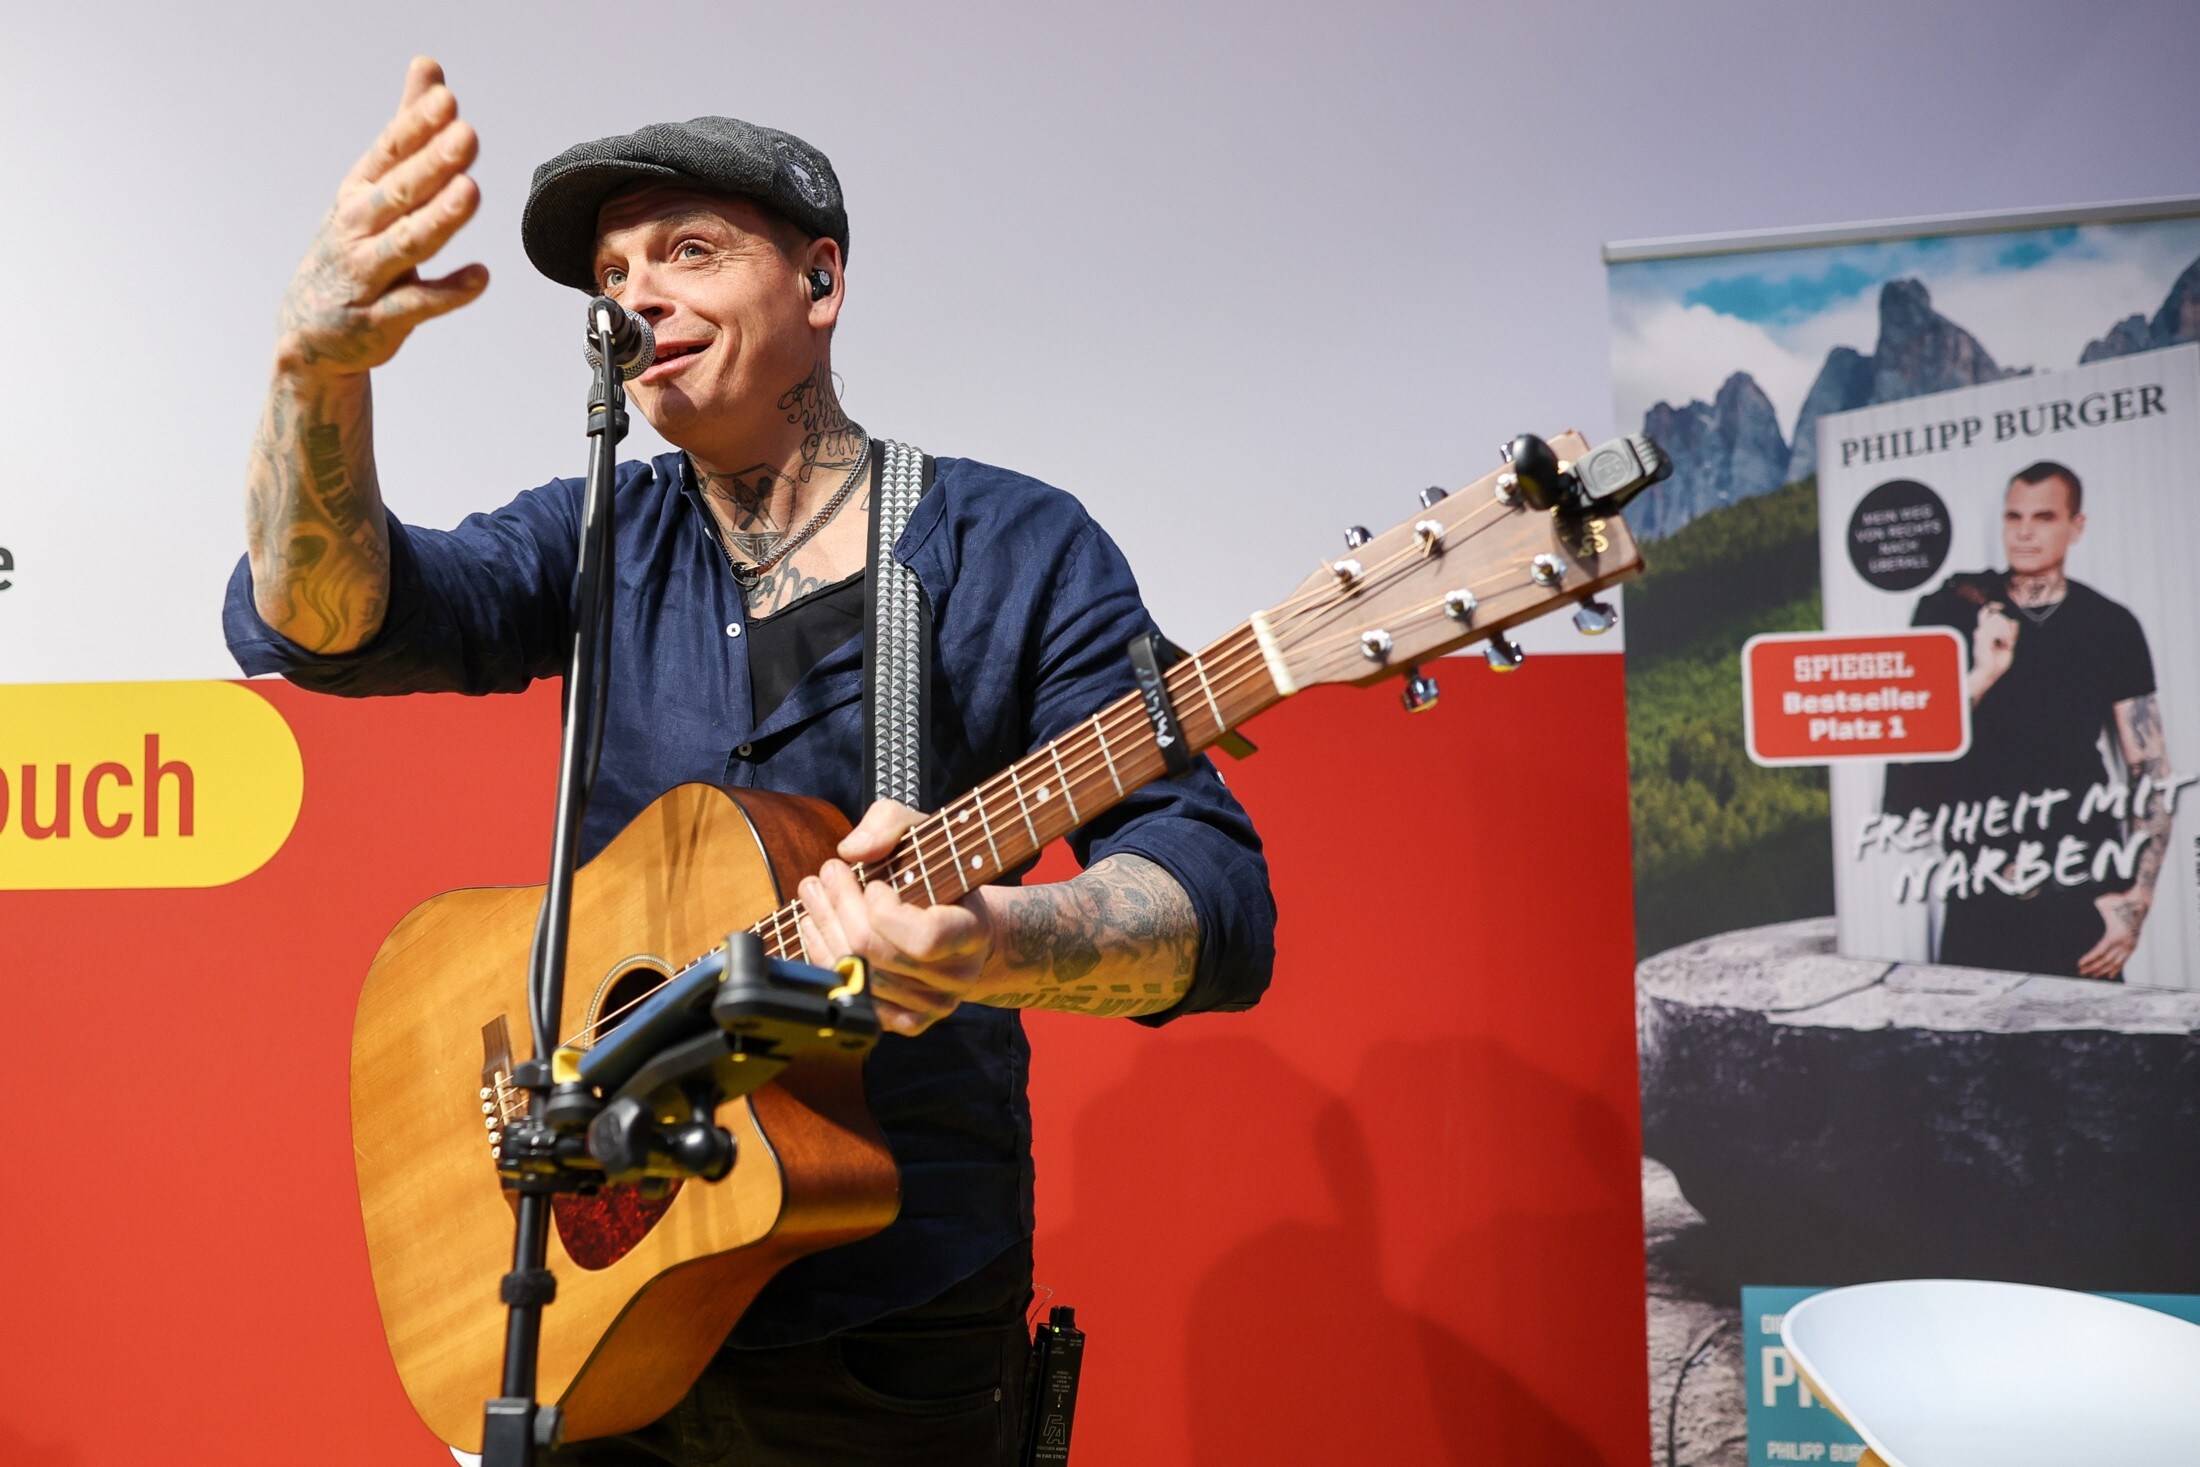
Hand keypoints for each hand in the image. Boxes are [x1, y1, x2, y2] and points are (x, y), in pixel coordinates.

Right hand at [275, 57, 487, 378]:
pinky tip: (479, 277)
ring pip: (407, 244)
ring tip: (472, 193)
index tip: (446, 97)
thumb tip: (429, 67)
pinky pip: (417, 305)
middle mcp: (359, 228)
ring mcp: (368, 274)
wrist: (308, 332)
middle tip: (466, 134)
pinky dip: (447, 292)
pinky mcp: (381, 320)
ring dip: (439, 219)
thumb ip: (407, 130)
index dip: (416, 125)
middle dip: (433, 163)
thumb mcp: (371, 187)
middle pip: (400, 192)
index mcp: (359, 192)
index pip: (389, 152)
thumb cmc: (352, 248)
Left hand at [796, 800, 999, 1036]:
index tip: (875, 884)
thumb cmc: (939, 874)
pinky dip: (826, 960)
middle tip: (825, 874)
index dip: (886, 912)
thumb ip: (889, 824)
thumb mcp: (922, 833)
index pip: (925, 937)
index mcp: (972, 932)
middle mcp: (957, 976)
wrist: (963, 925)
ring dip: (825, 928)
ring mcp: (933, 1005)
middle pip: (876, 951)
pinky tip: (816, 929)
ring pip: (858, 974)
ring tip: (812, 895)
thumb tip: (851, 851)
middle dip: (840, 906)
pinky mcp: (908, 1021)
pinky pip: (856, 997)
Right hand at [1968, 603, 2018, 702]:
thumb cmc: (1996, 664)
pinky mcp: (1983, 638)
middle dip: (2007, 626)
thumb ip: (2011, 635)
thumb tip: (2014, 621)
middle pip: (1996, 616)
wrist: (1988, 674)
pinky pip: (1998, 629)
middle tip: (2009, 640)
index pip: (1985, 614)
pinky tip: (2005, 645)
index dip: (1992, 607)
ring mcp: (1981, 634)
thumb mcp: (2008, 647)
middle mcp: (1981, 632)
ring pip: (1999, 621)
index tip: (2001, 607)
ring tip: (2007, 644)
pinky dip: (2005, 636)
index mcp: (1985, 633)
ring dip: (2007, 632)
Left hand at [2078, 891, 2146, 978]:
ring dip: (2103, 970)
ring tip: (2092, 976)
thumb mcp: (2104, 902)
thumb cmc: (2119, 901)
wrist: (2139, 902)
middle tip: (2082, 972)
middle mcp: (2124, 943)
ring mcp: (2129, 945)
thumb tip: (2089, 904)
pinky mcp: (2132, 945)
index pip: (2100, 951)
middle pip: (2106, 960)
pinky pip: (2124, 960)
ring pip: (2115, 963)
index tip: (2080, 964)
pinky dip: (2116, 968)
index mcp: (2115, 935)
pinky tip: (2109, 975)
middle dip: (2093, 967)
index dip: (2090, 959)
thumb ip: (2095, 906)